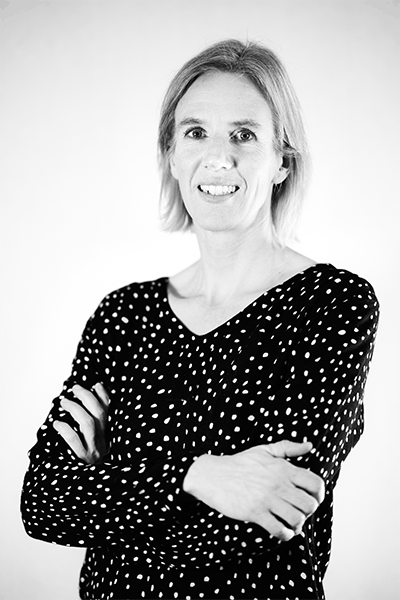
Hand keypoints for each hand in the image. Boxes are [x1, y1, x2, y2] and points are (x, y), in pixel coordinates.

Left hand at [53, 383, 109, 463]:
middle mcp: (105, 442)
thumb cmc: (90, 467)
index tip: (95, 385)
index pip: (111, 411)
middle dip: (86, 396)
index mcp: (110, 437)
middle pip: (100, 413)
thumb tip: (85, 406)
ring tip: (63, 402)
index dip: (104, 396)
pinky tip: (57, 424)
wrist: (89, 493)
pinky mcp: (82, 460)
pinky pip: (74, 440)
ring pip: (88, 423)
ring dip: (75, 408)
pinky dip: (65, 429)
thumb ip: (95, 429)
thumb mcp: (98, 446)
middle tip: (74, 389)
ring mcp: (94, 451)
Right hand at [183, 440, 324, 540]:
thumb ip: (289, 447)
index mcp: (283, 468)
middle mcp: (278, 483)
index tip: (312, 499)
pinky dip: (285, 534)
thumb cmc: (240, 463)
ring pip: (296, 519)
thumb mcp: (264, 450)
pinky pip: (279, 530)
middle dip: (308, 512)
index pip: (315, 483)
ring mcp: (266, 499)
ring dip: (297, 525)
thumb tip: (309, 445)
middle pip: (309, 505)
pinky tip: (281, 531)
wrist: (213, 474)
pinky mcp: (255, 512)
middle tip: (299, 513)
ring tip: (290, 524)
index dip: (319, 495)